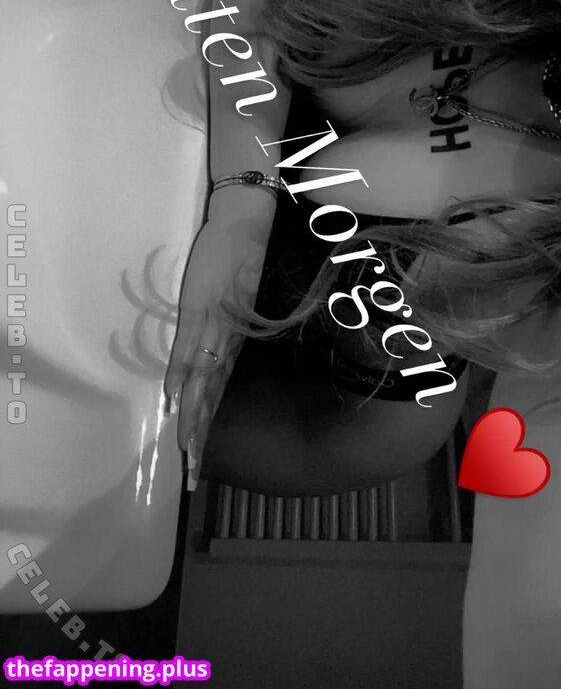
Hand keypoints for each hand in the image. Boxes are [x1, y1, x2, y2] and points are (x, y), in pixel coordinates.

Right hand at [164, 216, 267, 482]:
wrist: (245, 224)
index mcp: (232, 344)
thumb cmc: (236, 261)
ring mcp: (212, 328)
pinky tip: (175, 400)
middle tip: (193, 477)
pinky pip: (187, 349)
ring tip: (185, 451)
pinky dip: (181, 375)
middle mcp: (225, 343)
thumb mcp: (230, 302)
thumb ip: (222, 329)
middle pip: (211, 400)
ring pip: (202, 384)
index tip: (198, 463)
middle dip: (201, 439)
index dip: (207, 430)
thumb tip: (210, 354)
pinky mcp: (200, 311)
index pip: (217, 396)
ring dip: (193, 419)